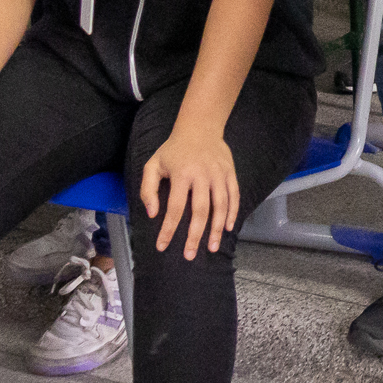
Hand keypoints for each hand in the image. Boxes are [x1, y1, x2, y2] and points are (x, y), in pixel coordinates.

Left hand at [141, 126, 240, 258]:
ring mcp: (219, 174)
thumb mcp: (153, 165)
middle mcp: (202, 175)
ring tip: (212, 247)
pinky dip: (231, 213)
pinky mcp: (230, 173)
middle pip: (200, 211)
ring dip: (216, 229)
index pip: (175, 208)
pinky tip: (227, 228)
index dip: (168, 229)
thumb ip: (148, 189)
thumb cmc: (173, 150)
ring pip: (220, 206)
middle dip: (195, 236)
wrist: (200, 127)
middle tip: (190, 255)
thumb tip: (152, 214)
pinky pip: (234, 196)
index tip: (162, 246)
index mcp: (181, 174)